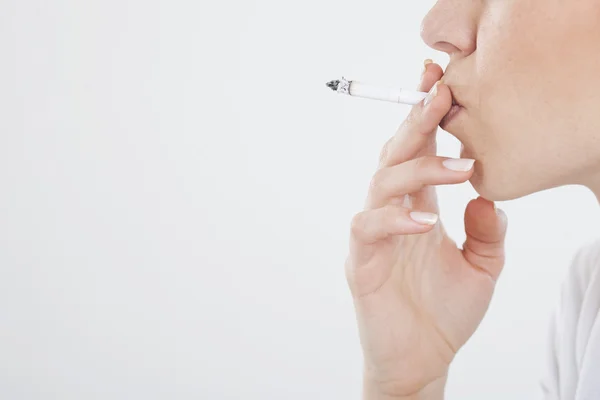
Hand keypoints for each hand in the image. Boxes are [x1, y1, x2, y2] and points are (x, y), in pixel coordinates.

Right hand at [345, 61, 508, 398]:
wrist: (421, 359)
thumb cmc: (444, 312)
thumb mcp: (484, 268)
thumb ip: (489, 233)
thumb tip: (487, 198)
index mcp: (419, 208)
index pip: (419, 153)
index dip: (427, 118)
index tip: (440, 83)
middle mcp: (393, 213)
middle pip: (397, 155)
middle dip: (417, 122)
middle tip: (441, 94)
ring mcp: (374, 235)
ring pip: (383, 183)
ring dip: (418, 168)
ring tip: (460, 167)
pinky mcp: (361, 262)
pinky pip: (369, 229)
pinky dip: (395, 220)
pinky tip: (426, 222)